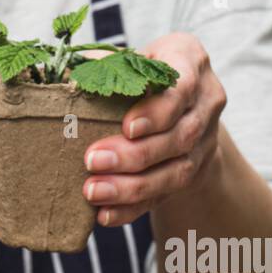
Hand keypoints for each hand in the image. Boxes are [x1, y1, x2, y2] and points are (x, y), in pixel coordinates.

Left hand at [81, 32, 225, 226]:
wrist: (177, 103)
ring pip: (174, 172)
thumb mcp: (128, 58)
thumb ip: (104, 65)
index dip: (157, 112)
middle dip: (134, 154)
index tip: (127, 127)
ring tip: (93, 191)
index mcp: (191, 62)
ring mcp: (203, 142)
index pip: (182, 89)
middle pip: (178, 136)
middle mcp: (206, 102)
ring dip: (131, 186)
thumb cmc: (141, 72)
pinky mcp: (191, 174)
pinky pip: (163, 197)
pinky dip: (132, 209)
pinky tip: (105, 214)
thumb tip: (65, 77)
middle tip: (92, 160)